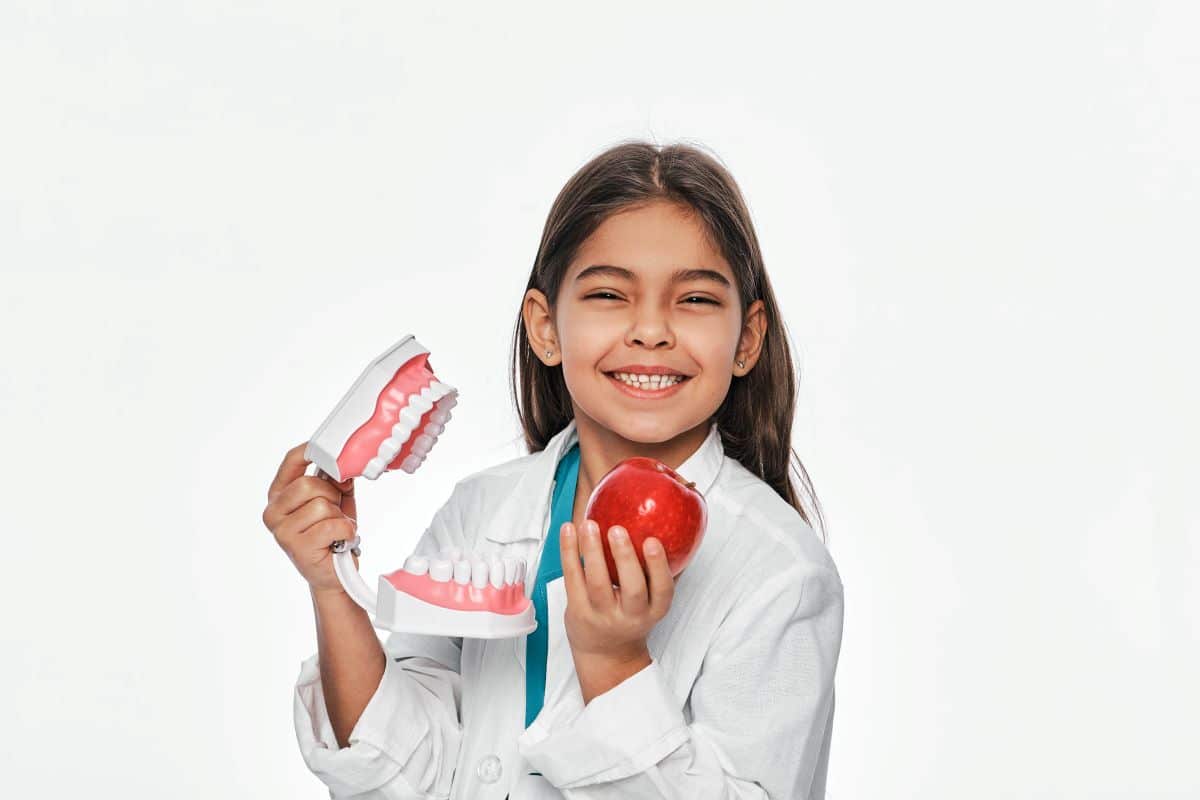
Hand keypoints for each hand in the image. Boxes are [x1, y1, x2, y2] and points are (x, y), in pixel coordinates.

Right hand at [261, 441, 358, 594]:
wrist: (335, 574)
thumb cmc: (332, 533)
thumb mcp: (335, 500)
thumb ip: (336, 479)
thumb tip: (343, 464)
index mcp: (279, 495)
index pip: (292, 461)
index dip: (312, 451)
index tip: (330, 451)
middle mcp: (273, 512)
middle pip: (308, 484)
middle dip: (332, 495)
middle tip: (336, 511)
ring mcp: (282, 531)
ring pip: (321, 506)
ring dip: (339, 517)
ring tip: (336, 530)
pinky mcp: (297, 548)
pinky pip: (331, 526)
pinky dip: (345, 531)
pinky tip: (341, 541)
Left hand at [559, 518, 675, 662]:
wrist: (605, 654)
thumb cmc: (630, 617)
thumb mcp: (650, 603)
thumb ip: (657, 573)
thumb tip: (673, 531)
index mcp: (653, 610)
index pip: (662, 590)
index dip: (658, 566)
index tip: (652, 541)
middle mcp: (630, 616)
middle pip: (631, 589)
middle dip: (624, 557)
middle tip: (618, 529)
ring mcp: (602, 615)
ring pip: (597, 583)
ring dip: (592, 551)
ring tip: (590, 525)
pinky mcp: (578, 611)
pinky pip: (572, 578)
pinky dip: (569, 552)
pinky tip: (569, 530)